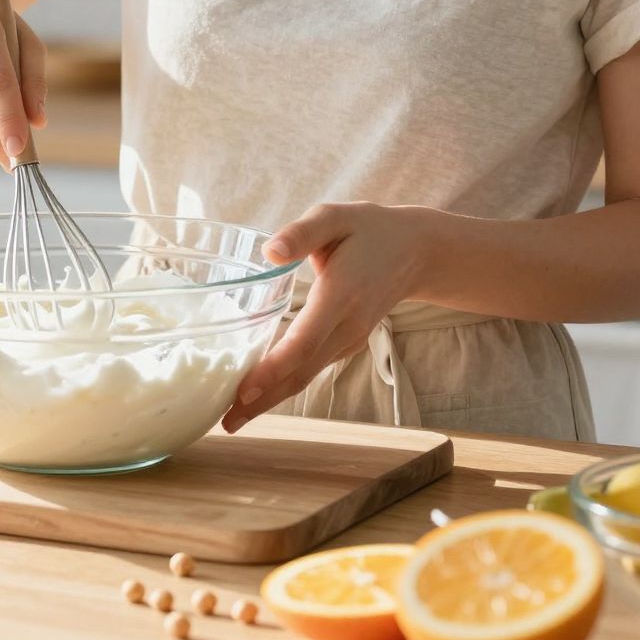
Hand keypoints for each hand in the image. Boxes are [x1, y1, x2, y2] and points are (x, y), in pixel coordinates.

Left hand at [222, 203, 437, 433]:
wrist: (415, 252)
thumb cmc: (367, 230)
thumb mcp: (335, 217)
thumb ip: (302, 233)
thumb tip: (269, 253)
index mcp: (340, 294)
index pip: (305, 340)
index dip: (274, 367)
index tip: (243, 390)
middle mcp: (346, 325)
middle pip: (301, 372)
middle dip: (262, 400)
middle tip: (224, 423)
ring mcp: (348, 340)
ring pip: (305, 376)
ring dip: (269, 400)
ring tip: (232, 419)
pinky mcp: (345, 345)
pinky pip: (311, 370)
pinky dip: (283, 387)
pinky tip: (256, 397)